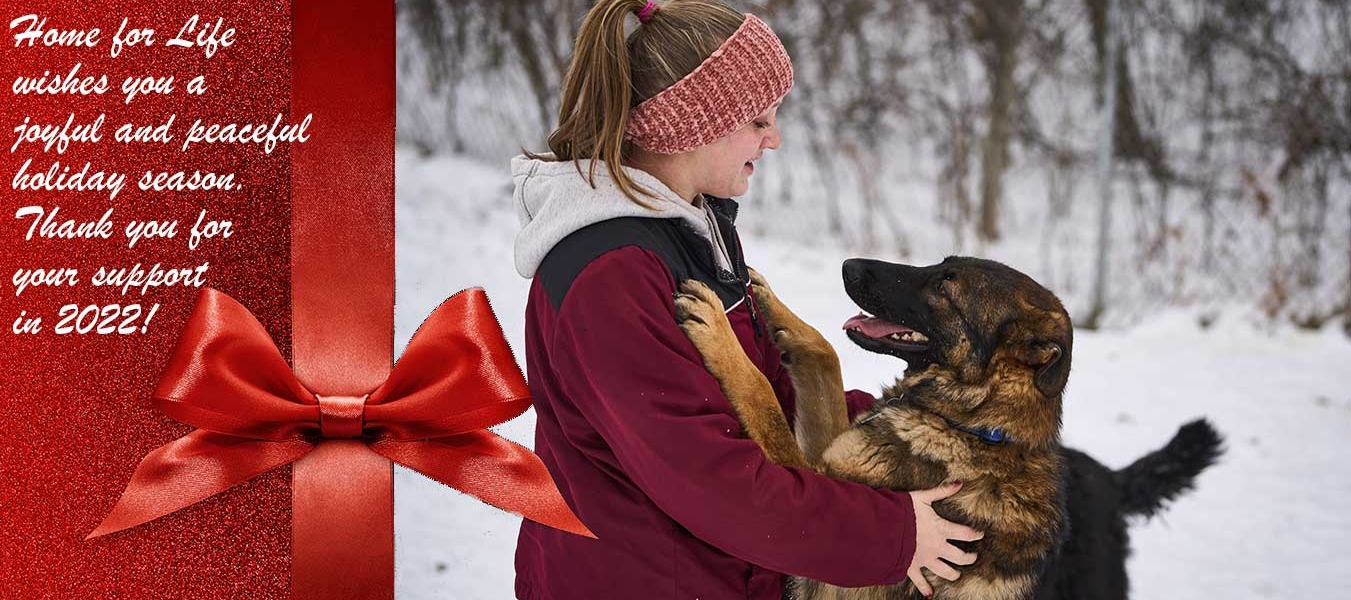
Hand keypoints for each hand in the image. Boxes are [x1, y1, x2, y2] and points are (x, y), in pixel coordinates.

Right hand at [907, 481, 982, 597]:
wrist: (884, 527)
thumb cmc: (902, 510)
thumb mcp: (922, 496)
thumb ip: (941, 491)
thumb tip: (959, 482)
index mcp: (941, 529)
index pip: (965, 534)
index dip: (975, 534)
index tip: (980, 534)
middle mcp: (936, 546)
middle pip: (960, 556)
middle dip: (969, 558)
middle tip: (973, 557)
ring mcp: (925, 559)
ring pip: (945, 571)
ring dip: (953, 573)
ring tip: (957, 574)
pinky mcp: (912, 566)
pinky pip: (920, 581)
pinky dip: (925, 588)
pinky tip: (929, 594)